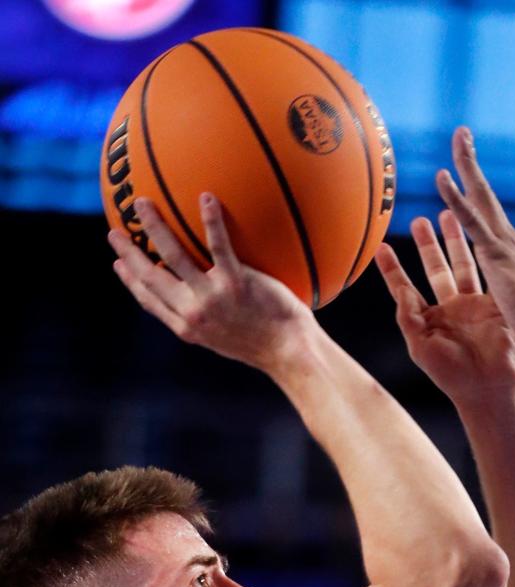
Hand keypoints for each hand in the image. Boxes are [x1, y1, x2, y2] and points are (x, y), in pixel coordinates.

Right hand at [107, 195, 311, 372]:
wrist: (290, 353)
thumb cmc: (265, 345)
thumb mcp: (228, 340)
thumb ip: (209, 319)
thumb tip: (202, 298)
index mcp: (188, 327)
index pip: (150, 301)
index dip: (130, 281)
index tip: (118, 263)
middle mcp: (194, 312)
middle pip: (151, 276)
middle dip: (129, 252)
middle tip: (115, 230)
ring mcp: (213, 297)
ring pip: (173, 255)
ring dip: (154, 226)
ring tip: (143, 203)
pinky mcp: (236, 283)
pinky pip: (219, 246)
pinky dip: (211, 219)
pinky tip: (206, 196)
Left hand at [374, 211, 514, 403]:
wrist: (491, 387)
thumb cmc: (452, 375)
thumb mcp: (420, 347)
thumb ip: (408, 316)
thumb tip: (400, 288)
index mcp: (429, 321)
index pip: (406, 289)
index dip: (393, 269)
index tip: (381, 247)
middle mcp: (450, 310)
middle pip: (436, 269)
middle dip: (427, 245)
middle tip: (418, 219)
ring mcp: (473, 305)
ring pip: (462, 265)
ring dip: (454, 240)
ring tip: (448, 213)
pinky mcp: (494, 304)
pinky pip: (487, 274)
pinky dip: (482, 253)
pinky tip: (478, 232)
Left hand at [435, 130, 514, 358]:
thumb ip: (508, 294)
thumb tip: (509, 299)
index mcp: (508, 254)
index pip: (488, 216)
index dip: (476, 192)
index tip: (467, 171)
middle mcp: (507, 242)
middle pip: (485, 196)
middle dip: (472, 165)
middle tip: (463, 135)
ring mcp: (502, 245)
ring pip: (480, 198)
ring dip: (467, 166)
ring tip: (459, 137)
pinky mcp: (496, 254)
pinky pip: (472, 221)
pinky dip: (456, 198)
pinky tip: (442, 179)